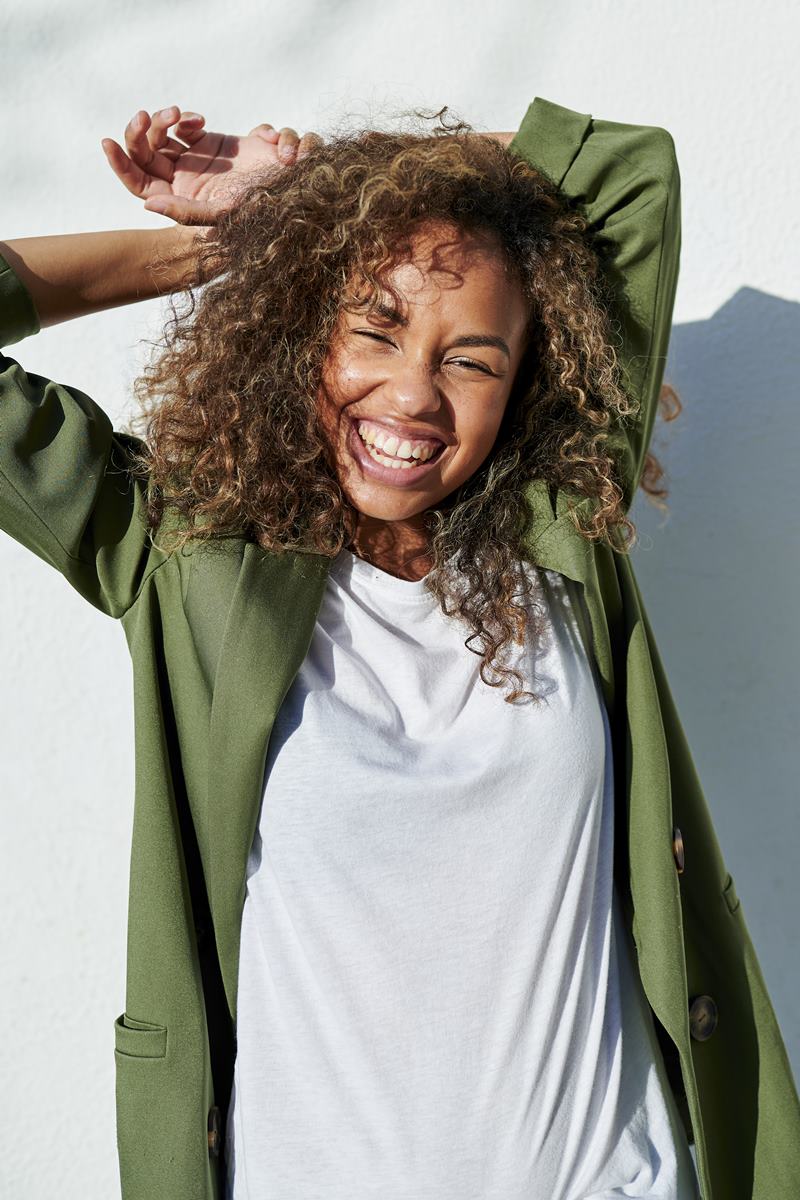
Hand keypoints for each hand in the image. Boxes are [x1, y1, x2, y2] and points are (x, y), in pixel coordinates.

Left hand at [102, 106, 323, 224]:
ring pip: (162, 134)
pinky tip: (199, 121)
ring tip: (178, 115)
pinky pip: (186, 125)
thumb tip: (148, 205)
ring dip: (163, 120)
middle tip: (147, 116)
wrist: (292, 186)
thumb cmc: (260, 206)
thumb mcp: (221, 214)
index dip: (119, 164)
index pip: (138, 182)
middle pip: (144, 153)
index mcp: (179, 200)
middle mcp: (182, 181)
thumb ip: (184, 212)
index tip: (107, 142)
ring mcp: (195, 160)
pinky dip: (186, 118)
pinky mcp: (211, 142)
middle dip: (140, 132)